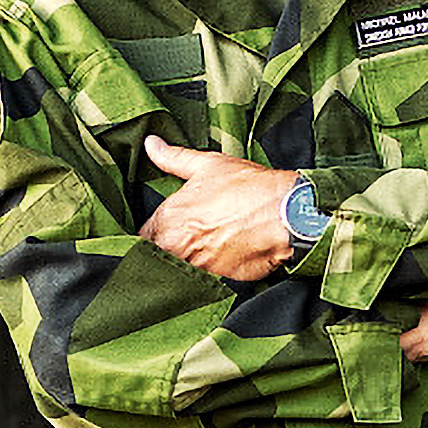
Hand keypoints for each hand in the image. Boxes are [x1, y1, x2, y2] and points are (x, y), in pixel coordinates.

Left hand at [141, 135, 299, 282]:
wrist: (286, 215)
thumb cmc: (248, 187)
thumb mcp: (208, 165)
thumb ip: (173, 158)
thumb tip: (151, 144)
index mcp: (168, 218)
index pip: (141, 236)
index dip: (148, 235)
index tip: (157, 233)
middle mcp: (176, 246)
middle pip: (154, 258)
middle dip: (161, 252)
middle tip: (177, 243)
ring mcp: (196, 267)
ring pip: (176, 272)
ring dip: (181, 265)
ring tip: (199, 252)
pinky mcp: (217, 282)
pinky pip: (201, 283)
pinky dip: (203, 276)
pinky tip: (214, 263)